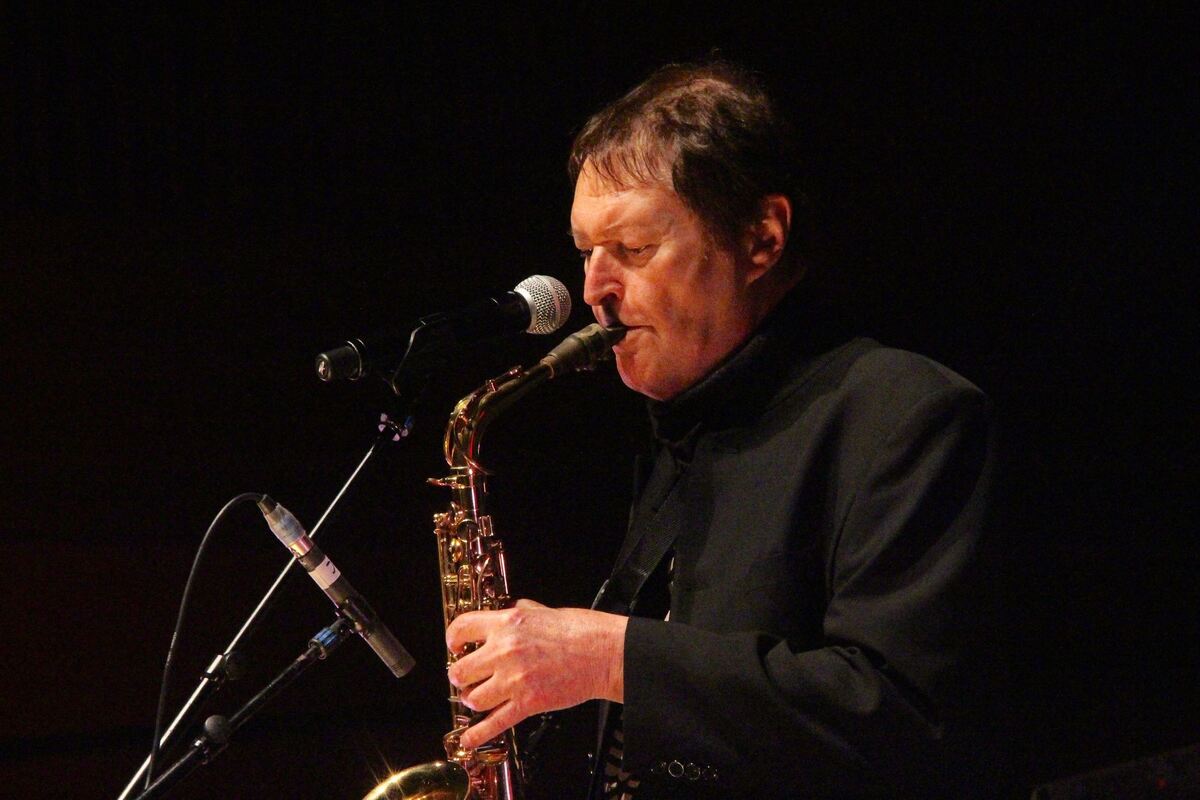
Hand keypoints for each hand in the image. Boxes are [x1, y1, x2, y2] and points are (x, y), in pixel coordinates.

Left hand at [445, 599, 626, 748]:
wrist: (604, 654)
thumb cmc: (581, 631)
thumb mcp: (546, 611)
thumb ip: (524, 611)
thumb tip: (515, 608)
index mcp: (508, 623)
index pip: (462, 628)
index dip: (453, 640)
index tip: (455, 646)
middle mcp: (505, 650)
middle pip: (460, 670)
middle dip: (460, 677)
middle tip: (464, 678)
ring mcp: (515, 679)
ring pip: (473, 699)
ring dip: (473, 700)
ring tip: (478, 699)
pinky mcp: (528, 703)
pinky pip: (494, 723)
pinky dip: (477, 734)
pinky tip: (469, 738)